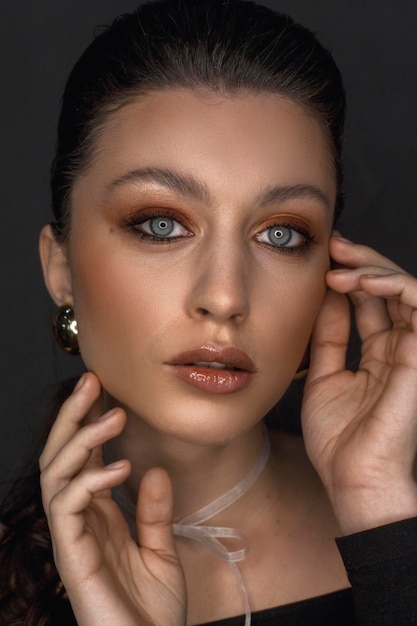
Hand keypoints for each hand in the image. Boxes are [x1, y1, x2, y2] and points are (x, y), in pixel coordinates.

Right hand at [39, 372, 186, 625]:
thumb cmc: (152, 609)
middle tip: (90, 380)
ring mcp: (71, 536)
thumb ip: (154, 511)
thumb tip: (153, 469)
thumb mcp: (160, 549)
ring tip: (113, 414)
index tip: (103, 389)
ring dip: (81, 439)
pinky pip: (68, 506)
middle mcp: (79, 520)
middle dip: (72, 417)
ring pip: (56, 473)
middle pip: (61, 457)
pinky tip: (119, 466)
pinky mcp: (71, 555)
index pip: (85, 458)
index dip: (89, 422)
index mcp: (98, 515)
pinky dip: (90, 480)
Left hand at [302, 235, 416, 533]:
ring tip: (342, 265)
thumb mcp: (323, 377)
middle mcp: (400, 348)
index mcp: (379, 355)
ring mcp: (414, 351)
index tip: (324, 259)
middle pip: (390, 290)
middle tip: (334, 246)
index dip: (350, 276)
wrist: (354, 480)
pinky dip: (393, 286)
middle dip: (363, 262)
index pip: (372, 302)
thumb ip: (329, 337)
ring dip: (376, 269)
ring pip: (407, 290)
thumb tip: (325, 297)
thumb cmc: (340, 441)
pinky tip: (362, 282)